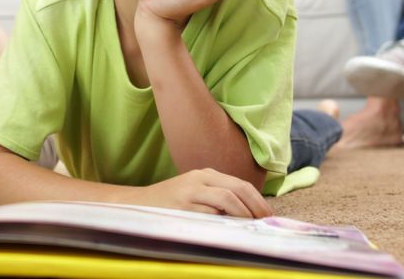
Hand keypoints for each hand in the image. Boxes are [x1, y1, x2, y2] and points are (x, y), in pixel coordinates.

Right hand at [122, 168, 271, 218]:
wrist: (135, 204)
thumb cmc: (169, 203)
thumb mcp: (194, 193)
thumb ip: (217, 198)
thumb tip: (248, 215)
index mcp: (205, 174)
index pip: (240, 185)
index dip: (258, 201)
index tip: (268, 216)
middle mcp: (199, 179)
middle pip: (237, 189)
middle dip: (256, 207)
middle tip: (265, 223)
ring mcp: (189, 192)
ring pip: (226, 199)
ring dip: (243, 214)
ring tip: (251, 227)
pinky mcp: (181, 206)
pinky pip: (209, 212)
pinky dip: (224, 220)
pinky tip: (230, 229)